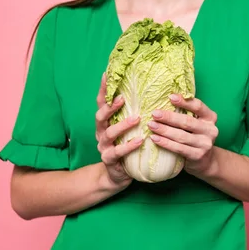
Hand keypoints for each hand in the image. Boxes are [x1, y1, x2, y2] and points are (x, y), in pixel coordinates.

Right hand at [95, 73, 142, 188]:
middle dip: (110, 106)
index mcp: (105, 122)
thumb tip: (148, 93)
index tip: (107, 74)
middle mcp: (101, 132)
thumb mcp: (127, 129)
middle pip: (100, 116)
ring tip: (137, 119)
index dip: (104, 89)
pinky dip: (128, 146)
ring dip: (122, 125)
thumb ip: (132, 114)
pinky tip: (139, 141)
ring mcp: (103, 146)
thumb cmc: (126, 147)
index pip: (101, 102)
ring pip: (109, 133)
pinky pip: (117, 152)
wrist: (117, 175)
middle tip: (123, 98)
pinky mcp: (109, 160)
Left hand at [147, 94, 218, 175]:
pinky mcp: (198, 156)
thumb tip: (164, 100)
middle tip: (154, 113)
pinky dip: (165, 143)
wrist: (205, 161)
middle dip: (169, 117)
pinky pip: (178, 148)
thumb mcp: (196, 123)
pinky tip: (154, 138)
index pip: (198, 106)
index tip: (170, 96)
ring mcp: (205, 144)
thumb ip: (186, 113)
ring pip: (181, 136)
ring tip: (151, 125)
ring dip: (164, 130)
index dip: (184, 101)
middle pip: (187, 121)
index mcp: (210, 117)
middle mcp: (210, 130)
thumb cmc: (195, 136)